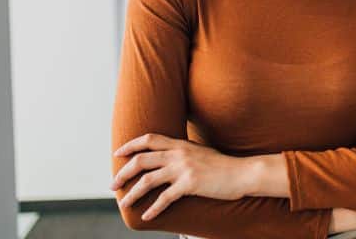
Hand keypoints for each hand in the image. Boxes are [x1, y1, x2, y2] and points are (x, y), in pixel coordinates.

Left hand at [112, 134, 255, 220]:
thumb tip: (168, 159)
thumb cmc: (223, 166)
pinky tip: (147, 216)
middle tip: (113, 185)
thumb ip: (183, 153)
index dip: (130, 145)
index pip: (149, 139)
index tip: (118, 153)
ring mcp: (184, 168)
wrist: (242, 173)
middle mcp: (179, 154)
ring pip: (148, 180)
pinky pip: (165, 198)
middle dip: (123, 173)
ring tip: (124, 203)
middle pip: (141, 160)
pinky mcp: (190, 184)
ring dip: (132, 193)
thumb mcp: (200, 152)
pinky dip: (153, 209)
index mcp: (180, 144)